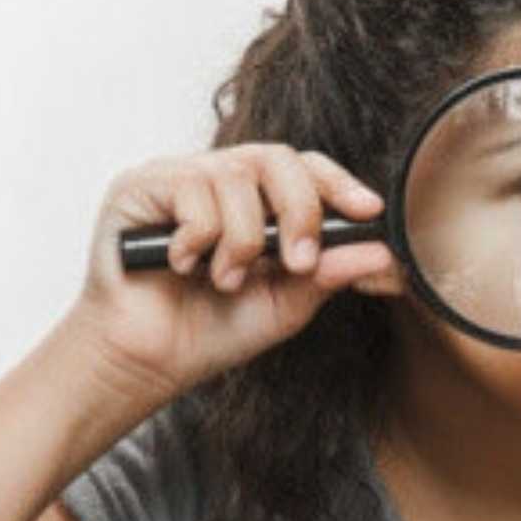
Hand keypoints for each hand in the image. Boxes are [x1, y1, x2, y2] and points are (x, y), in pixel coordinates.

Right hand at [66, 143, 394, 399]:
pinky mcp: (140, 186)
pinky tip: (181, 266)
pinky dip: (198, 238)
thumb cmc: (211, 331)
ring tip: (225, 281)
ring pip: (236, 177)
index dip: (339, 183)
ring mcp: (179, 178)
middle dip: (299, 209)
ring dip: (242, 241)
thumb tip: (381, 251)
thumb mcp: (284, 304)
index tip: (368, 210)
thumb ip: (327, 274)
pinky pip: (191, 191)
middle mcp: (218, 179)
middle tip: (299, 260)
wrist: (148, 362)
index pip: (304, 168)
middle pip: (276, 157)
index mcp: (255, 201)